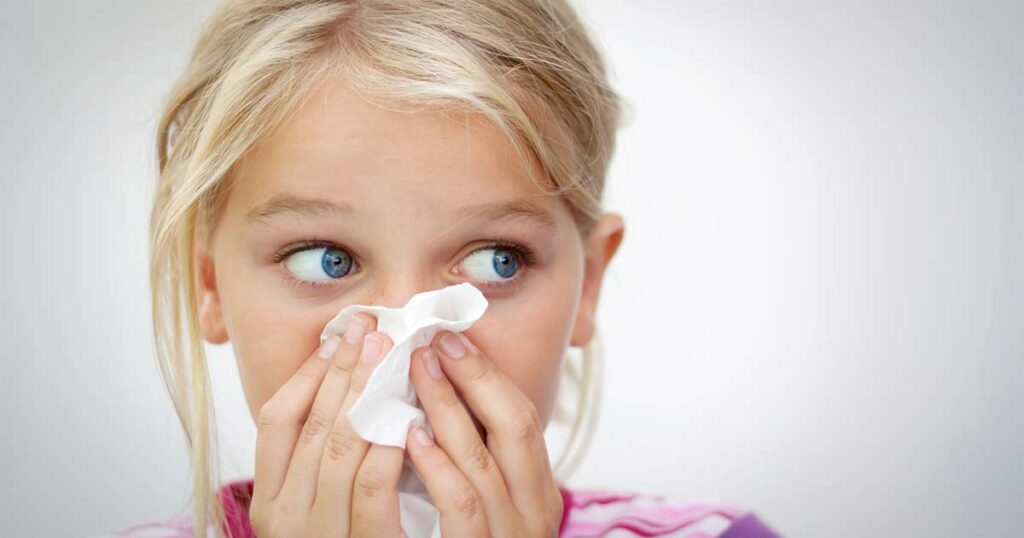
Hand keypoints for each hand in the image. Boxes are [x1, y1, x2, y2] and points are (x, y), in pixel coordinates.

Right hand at [249, 313, 408, 537]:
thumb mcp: (315, 507)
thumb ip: (318, 460)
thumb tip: (344, 388)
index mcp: (269, 501)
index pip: (275, 419)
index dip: (307, 373)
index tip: (337, 335)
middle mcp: (286, 517)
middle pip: (312, 423)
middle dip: (344, 369)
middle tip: (371, 326)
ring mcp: (321, 533)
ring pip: (341, 445)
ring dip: (369, 394)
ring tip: (391, 354)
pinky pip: (374, 485)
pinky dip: (389, 444)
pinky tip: (408, 413)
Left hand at [405, 330, 564, 536]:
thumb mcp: (494, 507)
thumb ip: (483, 463)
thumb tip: (449, 397)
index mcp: (540, 495)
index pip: (525, 419)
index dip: (488, 374)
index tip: (452, 339)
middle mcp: (535, 514)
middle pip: (514, 426)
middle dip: (474, 376)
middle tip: (434, 343)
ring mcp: (509, 535)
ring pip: (481, 459)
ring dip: (445, 406)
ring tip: (418, 370)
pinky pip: (460, 502)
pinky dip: (436, 464)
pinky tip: (411, 436)